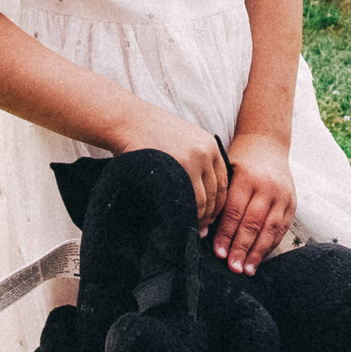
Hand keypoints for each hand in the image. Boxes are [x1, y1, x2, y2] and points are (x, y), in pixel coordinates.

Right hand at [118, 103, 230, 229]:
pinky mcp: (176, 169)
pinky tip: (181, 220)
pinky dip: (187, 214)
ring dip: (199, 218)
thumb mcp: (184, 139)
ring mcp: (192, 161)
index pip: (222, 182)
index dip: (218, 203)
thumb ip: (198, 159)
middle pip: (215, 193)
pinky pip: (188, 200)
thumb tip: (204, 193)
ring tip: (191, 229)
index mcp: (210, 145)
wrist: (128, 122)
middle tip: (201, 229)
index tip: (211, 217)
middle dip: (210, 214)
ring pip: (204, 200)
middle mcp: (206, 152)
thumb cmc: (151, 133)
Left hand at [214, 133, 294, 274]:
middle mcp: (267, 187)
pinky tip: (260, 257)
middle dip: (242, 248)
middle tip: (233, 268)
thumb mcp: (227, 171)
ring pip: (270, 228)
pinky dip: (271, 244)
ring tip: (247, 270)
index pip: (235, 212)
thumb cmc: (240, 159)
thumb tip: (208, 232)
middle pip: (253, 223)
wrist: (267, 142)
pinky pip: (282, 228)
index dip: (226, 234)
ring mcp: (283, 195)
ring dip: (258, 252)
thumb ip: (222, 198)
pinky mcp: (292, 202)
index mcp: (247, 177)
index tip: (218, 253)